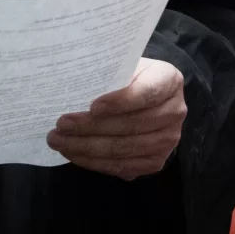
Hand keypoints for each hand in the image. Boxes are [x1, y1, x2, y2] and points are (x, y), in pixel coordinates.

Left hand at [49, 58, 185, 179]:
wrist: (145, 98)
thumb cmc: (128, 79)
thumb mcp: (123, 67)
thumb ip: (108, 74)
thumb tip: (73, 86)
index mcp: (169, 80)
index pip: (147, 92)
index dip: (121, 101)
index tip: (92, 107)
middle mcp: (175, 111)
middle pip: (132, 125)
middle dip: (91, 127)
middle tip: (61, 125)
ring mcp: (168, 139)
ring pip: (124, 148)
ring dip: (87, 147)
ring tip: (59, 141)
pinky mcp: (156, 161)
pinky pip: (123, 166)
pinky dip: (95, 162)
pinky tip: (74, 154)